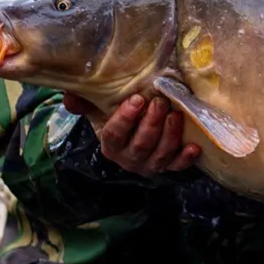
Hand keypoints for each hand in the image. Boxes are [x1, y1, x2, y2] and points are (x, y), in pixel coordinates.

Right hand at [63, 93, 200, 175]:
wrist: (135, 137)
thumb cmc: (117, 119)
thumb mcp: (99, 111)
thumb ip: (85, 103)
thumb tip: (69, 96)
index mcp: (111, 145)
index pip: (114, 135)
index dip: (125, 119)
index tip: (137, 99)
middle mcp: (129, 158)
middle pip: (141, 145)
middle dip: (151, 124)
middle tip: (160, 102)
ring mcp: (150, 165)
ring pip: (160, 154)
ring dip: (169, 136)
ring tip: (176, 115)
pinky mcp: (169, 167)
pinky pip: (178, 166)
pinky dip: (186, 158)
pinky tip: (194, 147)